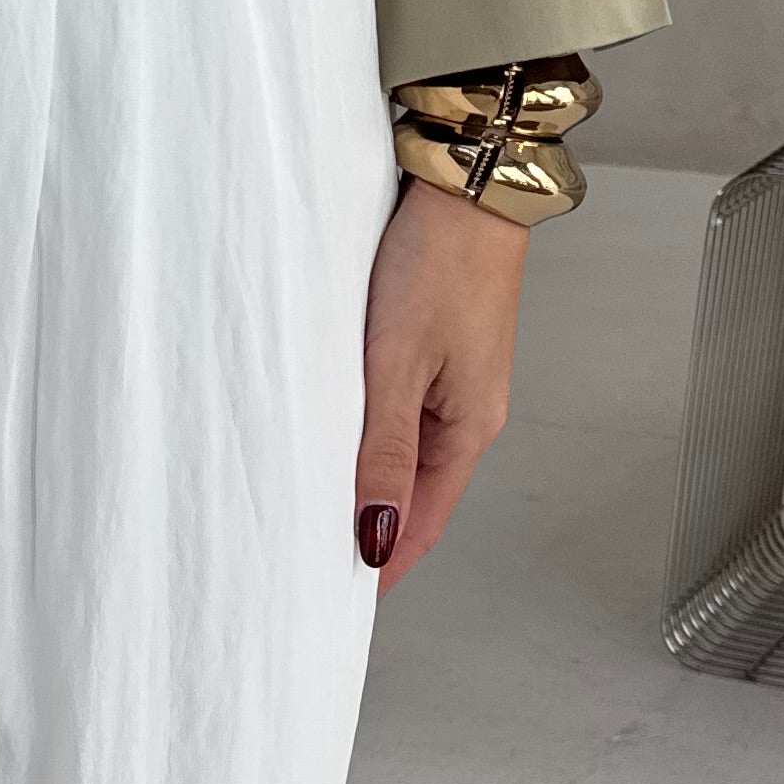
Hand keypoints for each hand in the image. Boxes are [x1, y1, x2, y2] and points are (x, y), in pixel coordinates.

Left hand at [351, 175, 527, 592]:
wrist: (466, 182)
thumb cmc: (439, 262)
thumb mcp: (397, 364)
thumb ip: (382, 453)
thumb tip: (376, 535)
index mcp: (468, 429)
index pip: (420, 522)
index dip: (383, 563)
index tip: (342, 601)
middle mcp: (468, 414)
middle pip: (414, 495)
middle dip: (372, 533)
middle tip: (315, 566)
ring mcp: (455, 382)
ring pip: (405, 455)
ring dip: (367, 485)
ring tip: (316, 514)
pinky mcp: (436, 351)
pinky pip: (401, 415)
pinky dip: (369, 440)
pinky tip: (335, 443)